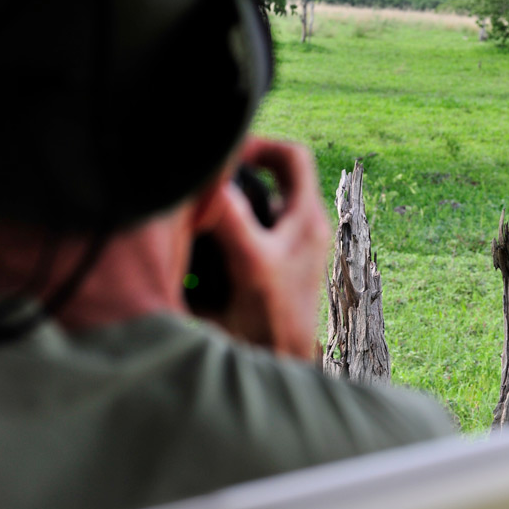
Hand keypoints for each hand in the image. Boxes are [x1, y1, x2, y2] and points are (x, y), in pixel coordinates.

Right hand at [205, 136, 330, 360]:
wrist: (280, 364)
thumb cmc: (272, 319)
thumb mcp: (249, 263)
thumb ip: (231, 219)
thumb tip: (211, 182)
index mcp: (308, 218)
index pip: (294, 156)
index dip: (262, 144)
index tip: (227, 152)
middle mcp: (306, 228)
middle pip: (275, 179)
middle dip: (240, 174)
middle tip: (208, 180)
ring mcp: (293, 248)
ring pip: (262, 207)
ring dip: (233, 203)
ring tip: (200, 210)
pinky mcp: (279, 266)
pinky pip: (256, 232)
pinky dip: (232, 229)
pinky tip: (204, 243)